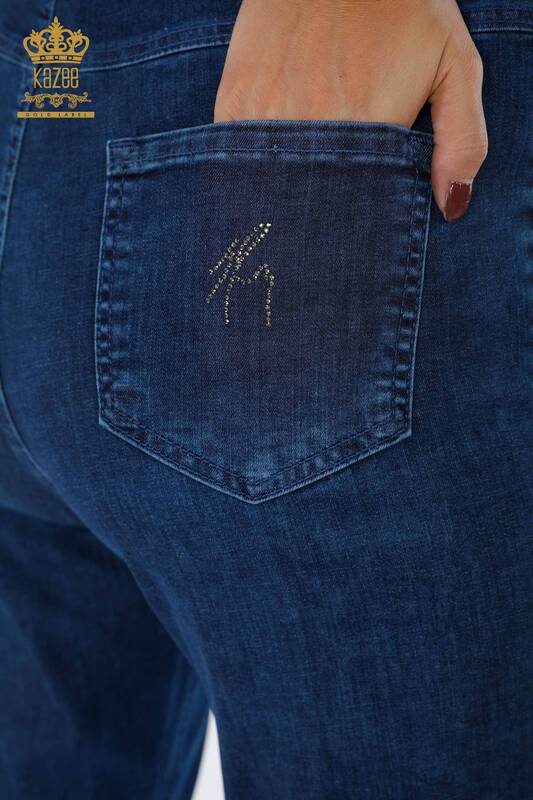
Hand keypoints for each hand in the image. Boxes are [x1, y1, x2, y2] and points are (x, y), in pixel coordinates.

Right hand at [214, 0, 487, 220]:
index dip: (355, 236)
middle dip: (314, 231)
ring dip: (280, 207)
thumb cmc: (404, 8)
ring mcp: (266, 117)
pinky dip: (247, 177)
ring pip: (268, 191)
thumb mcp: (455, 64)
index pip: (356, 214)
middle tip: (317, 240)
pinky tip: (265, 178)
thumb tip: (452, 206)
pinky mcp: (234, 100)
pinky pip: (234, 158)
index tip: (354, 251)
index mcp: (367, 133)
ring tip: (290, 212)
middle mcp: (312, 133)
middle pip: (308, 210)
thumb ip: (463, 137)